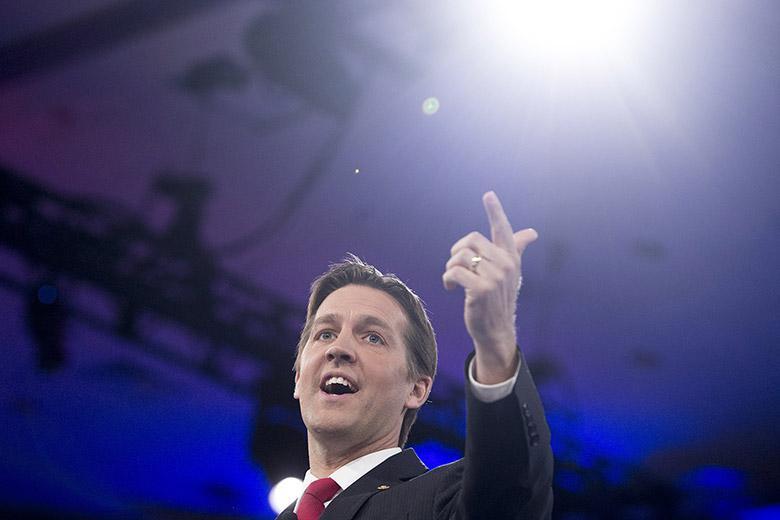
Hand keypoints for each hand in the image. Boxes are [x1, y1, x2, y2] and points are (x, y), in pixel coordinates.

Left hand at [442, 191, 537, 383]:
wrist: (496, 329)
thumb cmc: (499, 298)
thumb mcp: (510, 273)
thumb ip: (517, 249)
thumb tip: (532, 233)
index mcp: (511, 257)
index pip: (503, 229)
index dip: (495, 210)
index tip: (488, 194)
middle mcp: (506, 264)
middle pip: (471, 239)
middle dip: (457, 252)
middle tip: (456, 267)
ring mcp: (495, 277)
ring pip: (460, 255)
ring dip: (450, 267)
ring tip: (453, 280)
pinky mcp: (482, 289)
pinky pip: (455, 271)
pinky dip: (447, 278)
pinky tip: (450, 288)